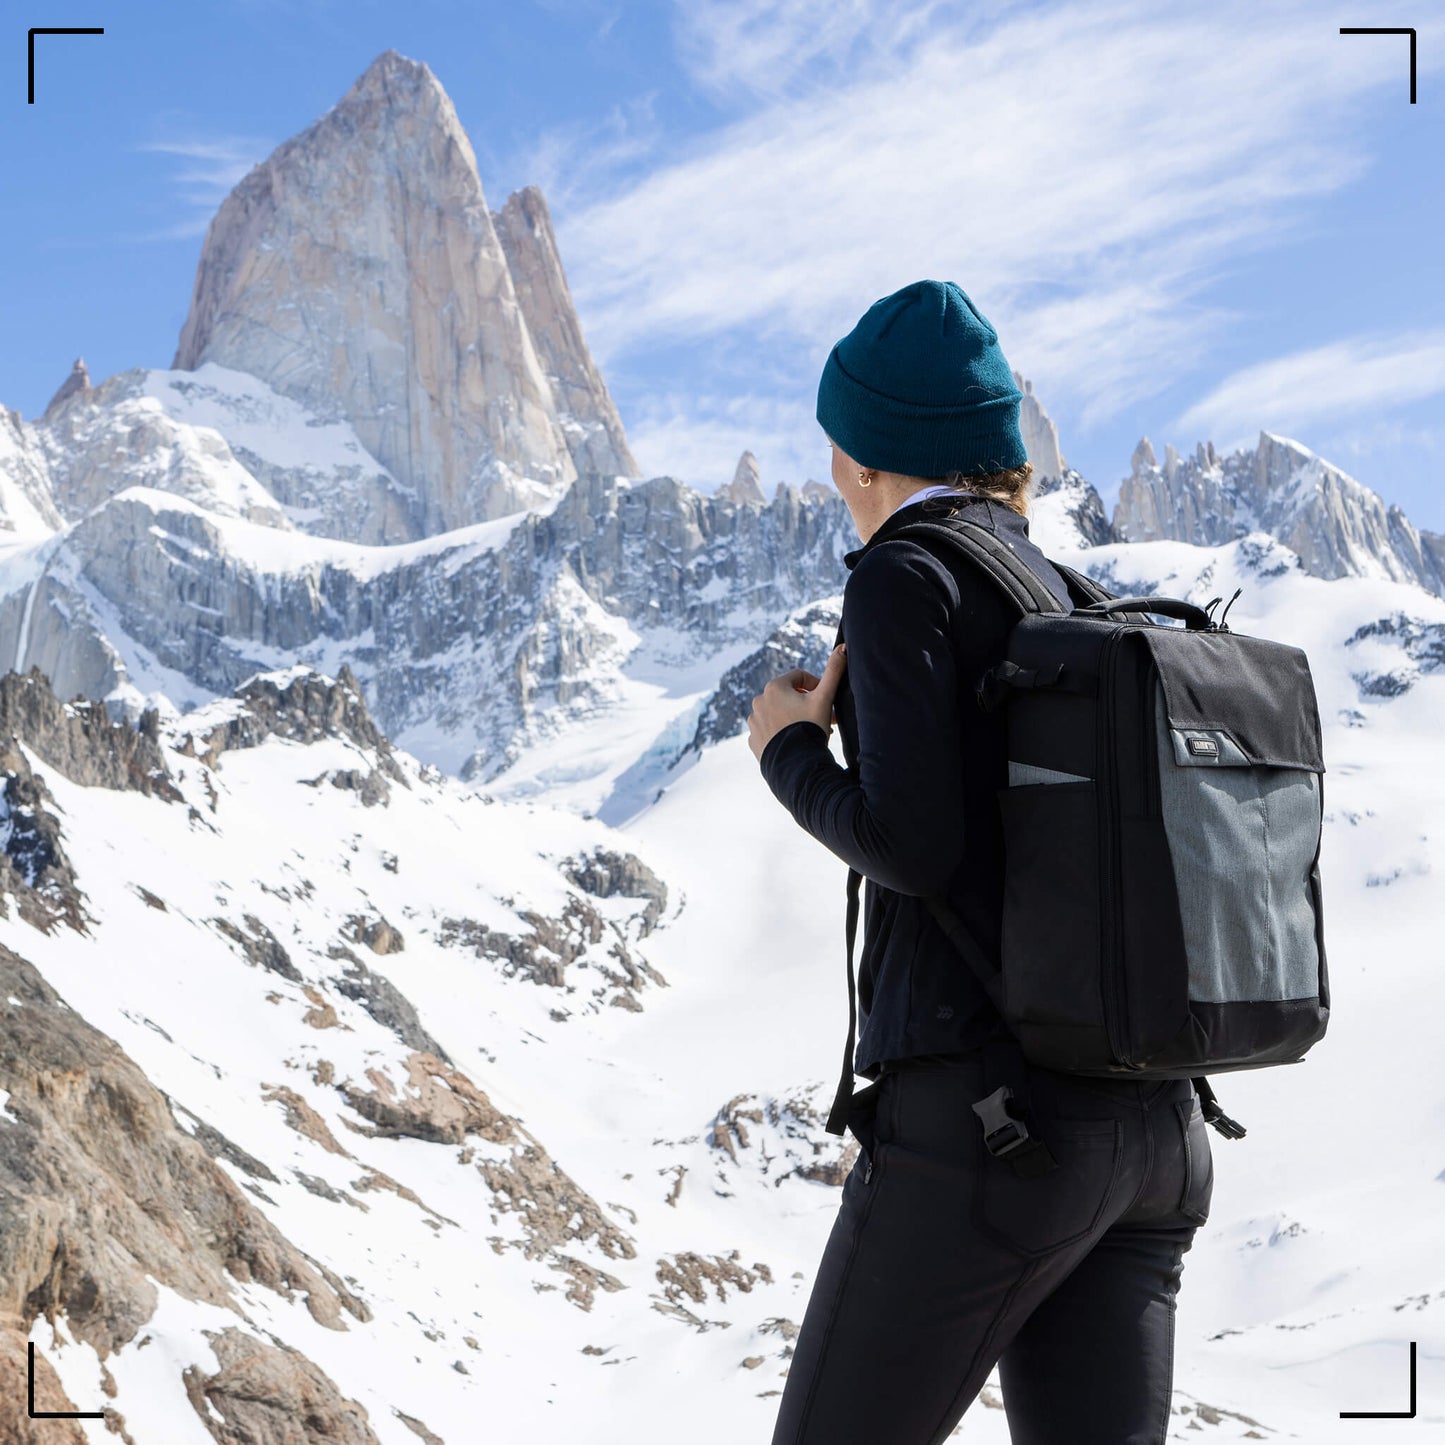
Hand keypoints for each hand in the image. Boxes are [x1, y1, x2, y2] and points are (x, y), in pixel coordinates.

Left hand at [748, 644, 846, 761]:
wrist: (796, 765)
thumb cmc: (811, 727)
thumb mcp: (825, 698)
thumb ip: (833, 671)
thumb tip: (843, 647)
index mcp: (774, 687)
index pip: (799, 677)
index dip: (816, 686)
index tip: (826, 699)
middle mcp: (758, 701)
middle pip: (788, 696)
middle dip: (805, 704)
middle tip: (822, 717)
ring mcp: (754, 722)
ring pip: (778, 714)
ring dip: (792, 718)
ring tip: (809, 731)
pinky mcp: (753, 740)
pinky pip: (769, 731)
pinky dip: (781, 733)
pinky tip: (794, 742)